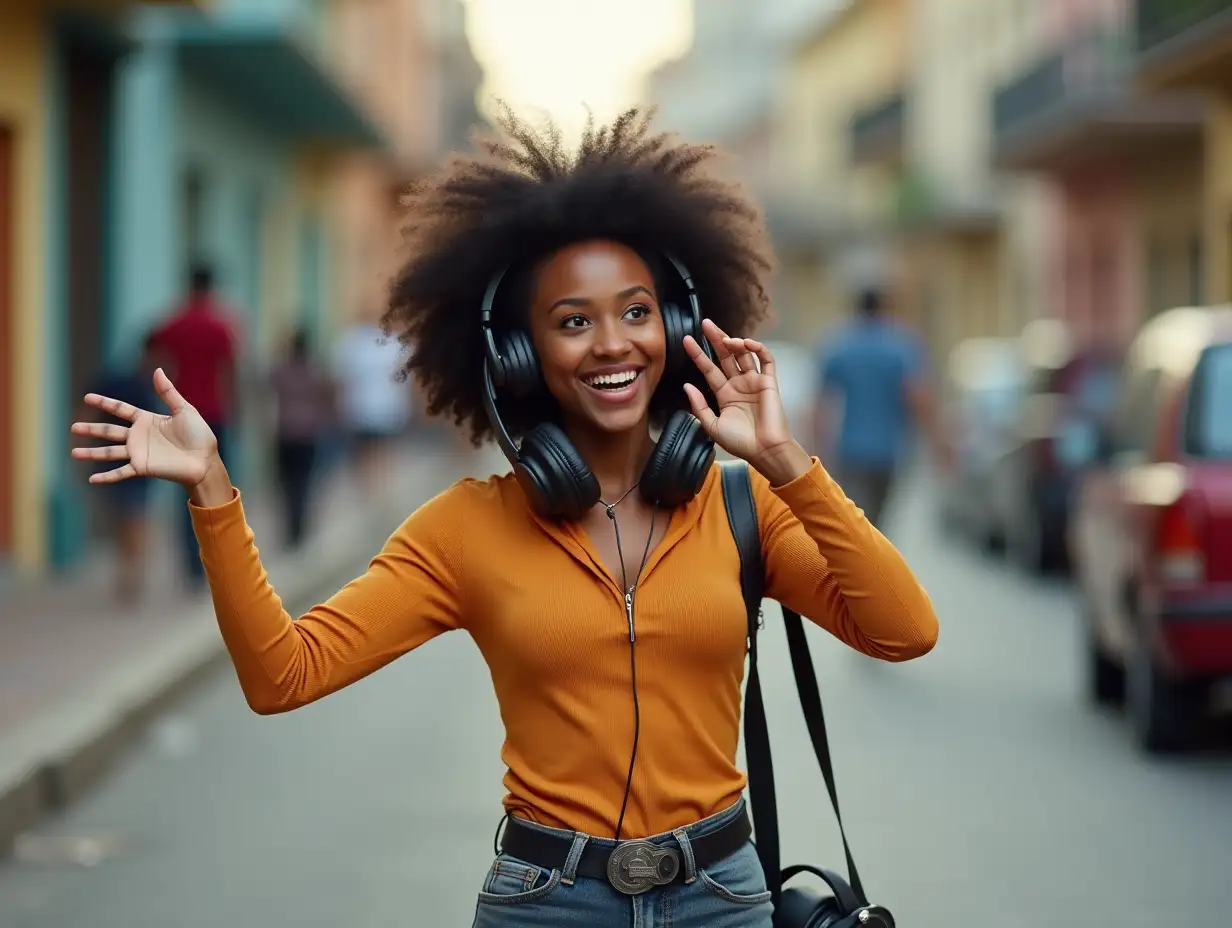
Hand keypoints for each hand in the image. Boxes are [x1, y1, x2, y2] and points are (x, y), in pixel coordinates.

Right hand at [71, 369, 220, 489]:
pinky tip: (91, 479)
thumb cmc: (199, 435)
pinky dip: (107, 476)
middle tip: (73, 427)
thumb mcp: (184, 410)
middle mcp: (139, 437)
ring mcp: (139, 453)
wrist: (206, 460)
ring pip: (110, 452)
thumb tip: (157, 370)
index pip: (121, 409)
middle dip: (91, 429)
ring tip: (74, 453)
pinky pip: (121, 472)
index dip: (105, 403)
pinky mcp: (143, 468)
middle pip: (109, 431)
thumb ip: (167, 392)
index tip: (87, 397)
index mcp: (147, 420)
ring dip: (92, 453)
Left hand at [682, 319, 811, 484]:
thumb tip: (687, 386)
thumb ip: (699, 405)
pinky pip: (766, 360)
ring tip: (725, 340)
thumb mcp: (712, 425)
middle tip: (705, 323)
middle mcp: (739, 385)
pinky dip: (758, 348)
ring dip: (734, 343)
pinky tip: (747, 344)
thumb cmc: (740, 442)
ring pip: (744, 354)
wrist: (764, 451)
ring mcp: (754, 382)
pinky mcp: (769, 382)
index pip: (709, 368)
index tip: (686, 340)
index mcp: (725, 394)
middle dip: (715, 339)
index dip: (698, 354)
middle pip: (725, 356)